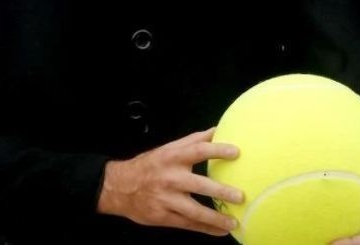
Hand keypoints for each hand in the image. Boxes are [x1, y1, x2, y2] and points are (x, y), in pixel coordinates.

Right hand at [96, 127, 242, 235]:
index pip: (198, 151)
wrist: (119, 187)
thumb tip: (218, 129)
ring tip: (233, 222)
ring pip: (194, 211)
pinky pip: (187, 224)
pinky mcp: (163, 217)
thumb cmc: (150, 165)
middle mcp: (170, 178)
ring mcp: (166, 199)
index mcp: (173, 157)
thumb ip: (194, 140)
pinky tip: (220, 231)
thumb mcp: (169, 148)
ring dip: (216, 218)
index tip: (236, 152)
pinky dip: (205, 229)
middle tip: (240, 195)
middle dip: (221, 191)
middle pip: (199, 185)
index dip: (217, 150)